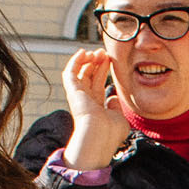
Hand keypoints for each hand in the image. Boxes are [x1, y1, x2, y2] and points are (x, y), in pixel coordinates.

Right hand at [60, 46, 129, 172]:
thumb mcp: (119, 118)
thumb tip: (114, 97)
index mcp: (95, 107)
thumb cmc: (110, 133)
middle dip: (97, 62)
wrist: (99, 136)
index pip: (97, 83)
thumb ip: (116, 107)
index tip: (109, 60)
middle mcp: (85, 101)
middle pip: (89, 76)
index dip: (102, 70)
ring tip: (97, 52)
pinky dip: (75, 61)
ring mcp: (78, 96)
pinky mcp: (72, 91)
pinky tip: (83, 52)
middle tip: (104, 52)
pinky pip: (70, 73)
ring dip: (87, 60)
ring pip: (80, 73)